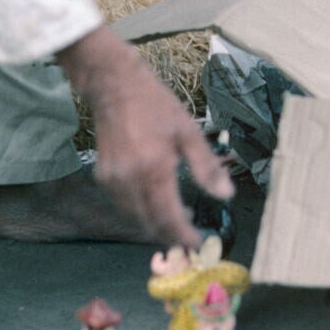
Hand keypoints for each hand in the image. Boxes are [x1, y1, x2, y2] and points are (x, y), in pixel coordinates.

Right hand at [56, 26, 231, 248]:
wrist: (113, 86)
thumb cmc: (156, 105)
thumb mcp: (188, 132)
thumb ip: (206, 167)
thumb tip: (227, 195)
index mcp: (153, 170)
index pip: (169, 218)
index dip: (184, 236)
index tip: (198, 244)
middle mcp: (129, 181)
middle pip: (151, 223)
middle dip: (171, 234)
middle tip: (191, 235)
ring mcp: (112, 181)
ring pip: (136, 217)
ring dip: (156, 223)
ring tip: (178, 218)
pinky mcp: (102, 177)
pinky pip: (124, 204)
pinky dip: (141, 210)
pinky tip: (156, 201)